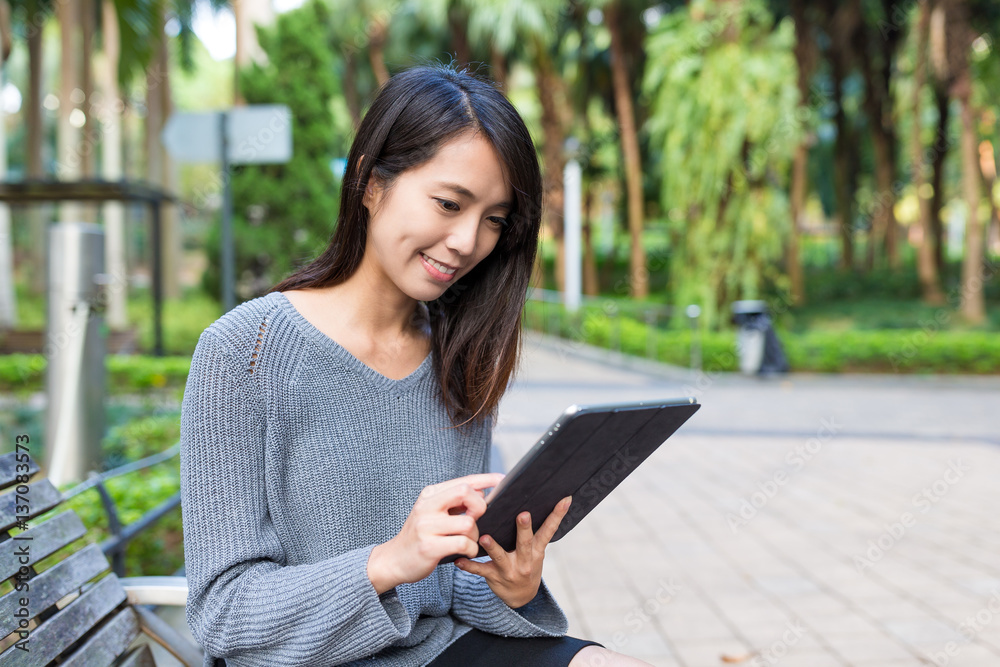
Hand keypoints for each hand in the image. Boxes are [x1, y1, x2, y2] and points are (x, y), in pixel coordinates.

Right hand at [367, 473, 503, 593]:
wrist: (394, 560)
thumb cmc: (421, 536)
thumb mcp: (432, 513)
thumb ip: (454, 502)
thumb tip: (482, 491)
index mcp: (430, 495)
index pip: (463, 481)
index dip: (485, 479)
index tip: (502, 479)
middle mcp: (427, 506)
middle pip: (466, 492)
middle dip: (480, 506)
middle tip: (476, 520)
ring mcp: (426, 527)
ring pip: (468, 523)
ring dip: (475, 536)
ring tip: (468, 542)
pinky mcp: (429, 547)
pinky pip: (463, 544)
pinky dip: (471, 549)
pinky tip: (465, 552)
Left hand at [454, 495, 571, 608]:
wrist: (521, 597)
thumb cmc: (527, 564)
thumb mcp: (536, 551)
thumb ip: (533, 532)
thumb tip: (530, 500)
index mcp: (536, 551)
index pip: (549, 531)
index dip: (557, 515)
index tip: (564, 499)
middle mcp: (525, 560)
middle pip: (525, 543)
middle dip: (524, 529)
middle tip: (523, 514)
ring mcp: (509, 570)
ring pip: (499, 557)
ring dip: (492, 546)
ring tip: (484, 537)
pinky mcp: (494, 577)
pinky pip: (479, 571)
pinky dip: (468, 566)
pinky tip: (458, 560)